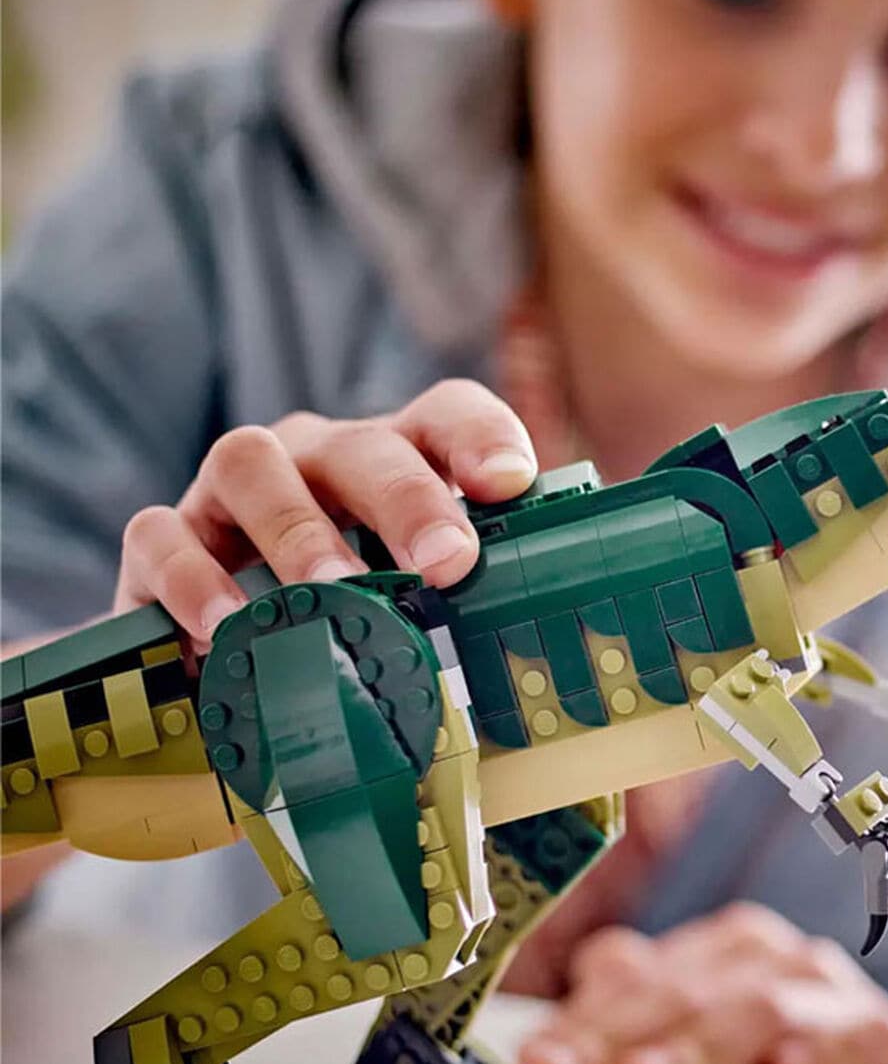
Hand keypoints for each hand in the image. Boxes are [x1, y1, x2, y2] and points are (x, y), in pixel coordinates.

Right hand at [114, 380, 535, 644]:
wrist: (233, 649)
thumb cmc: (353, 619)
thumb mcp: (418, 603)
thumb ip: (475, 596)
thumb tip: (547, 621)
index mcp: (393, 462)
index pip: (445, 415)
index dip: (481, 437)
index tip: (510, 483)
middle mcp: (315, 458)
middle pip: (360, 445)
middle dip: (407, 498)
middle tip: (447, 563)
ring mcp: (232, 490)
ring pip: (251, 464)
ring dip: (299, 530)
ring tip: (335, 592)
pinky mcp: (165, 537)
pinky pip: (163, 535)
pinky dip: (192, 578)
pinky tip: (228, 630)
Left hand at [517, 902, 887, 1063]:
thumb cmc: (765, 1062)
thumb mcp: (685, 1041)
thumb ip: (619, 1033)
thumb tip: (541, 1054)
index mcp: (713, 948)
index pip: (633, 975)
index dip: (579, 1023)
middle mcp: (767, 956)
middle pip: (680, 992)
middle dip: (616, 1038)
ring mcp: (827, 989)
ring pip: (753, 1006)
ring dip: (696, 1046)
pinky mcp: (883, 1033)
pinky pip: (856, 1034)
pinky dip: (821, 1049)